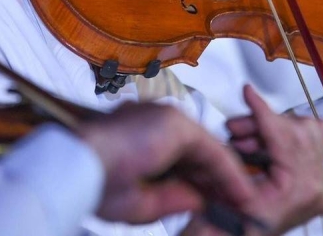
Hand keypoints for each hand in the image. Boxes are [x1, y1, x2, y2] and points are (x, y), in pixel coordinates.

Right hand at [75, 102, 254, 224]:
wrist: (78, 168)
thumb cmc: (94, 185)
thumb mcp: (139, 202)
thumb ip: (172, 198)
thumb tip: (199, 199)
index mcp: (141, 136)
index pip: (181, 159)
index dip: (202, 183)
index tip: (216, 204)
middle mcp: (155, 122)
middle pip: (198, 153)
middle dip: (218, 181)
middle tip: (237, 204)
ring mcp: (166, 118)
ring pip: (208, 151)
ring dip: (228, 177)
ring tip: (244, 201)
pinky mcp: (175, 123)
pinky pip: (211, 150)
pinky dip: (228, 172)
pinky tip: (240, 191)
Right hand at [224, 85, 322, 233]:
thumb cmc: (235, 227)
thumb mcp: (234, 185)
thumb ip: (244, 147)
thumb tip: (248, 105)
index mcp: (302, 189)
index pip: (286, 136)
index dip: (263, 111)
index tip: (249, 93)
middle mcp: (319, 187)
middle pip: (299, 130)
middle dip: (262, 124)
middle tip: (237, 129)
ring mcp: (321, 187)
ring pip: (307, 132)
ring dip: (271, 130)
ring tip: (244, 140)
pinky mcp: (317, 185)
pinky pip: (311, 144)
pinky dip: (281, 138)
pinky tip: (259, 146)